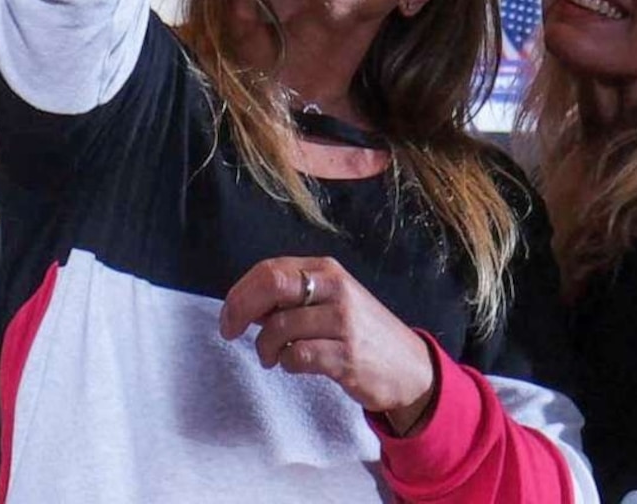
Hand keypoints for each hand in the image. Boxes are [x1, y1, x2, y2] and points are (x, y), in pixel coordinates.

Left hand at [220, 255, 439, 435]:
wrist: (408, 366)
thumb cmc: (360, 332)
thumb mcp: (330, 301)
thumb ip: (291, 298)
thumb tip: (244, 305)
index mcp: (327, 270)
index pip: (269, 269)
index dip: (239, 293)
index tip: (228, 316)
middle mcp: (336, 288)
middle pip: (271, 285)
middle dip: (240, 309)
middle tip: (230, 332)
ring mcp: (343, 321)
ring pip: (279, 327)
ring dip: (266, 348)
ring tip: (275, 357)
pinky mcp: (346, 355)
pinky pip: (297, 357)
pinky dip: (287, 364)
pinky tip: (296, 365)